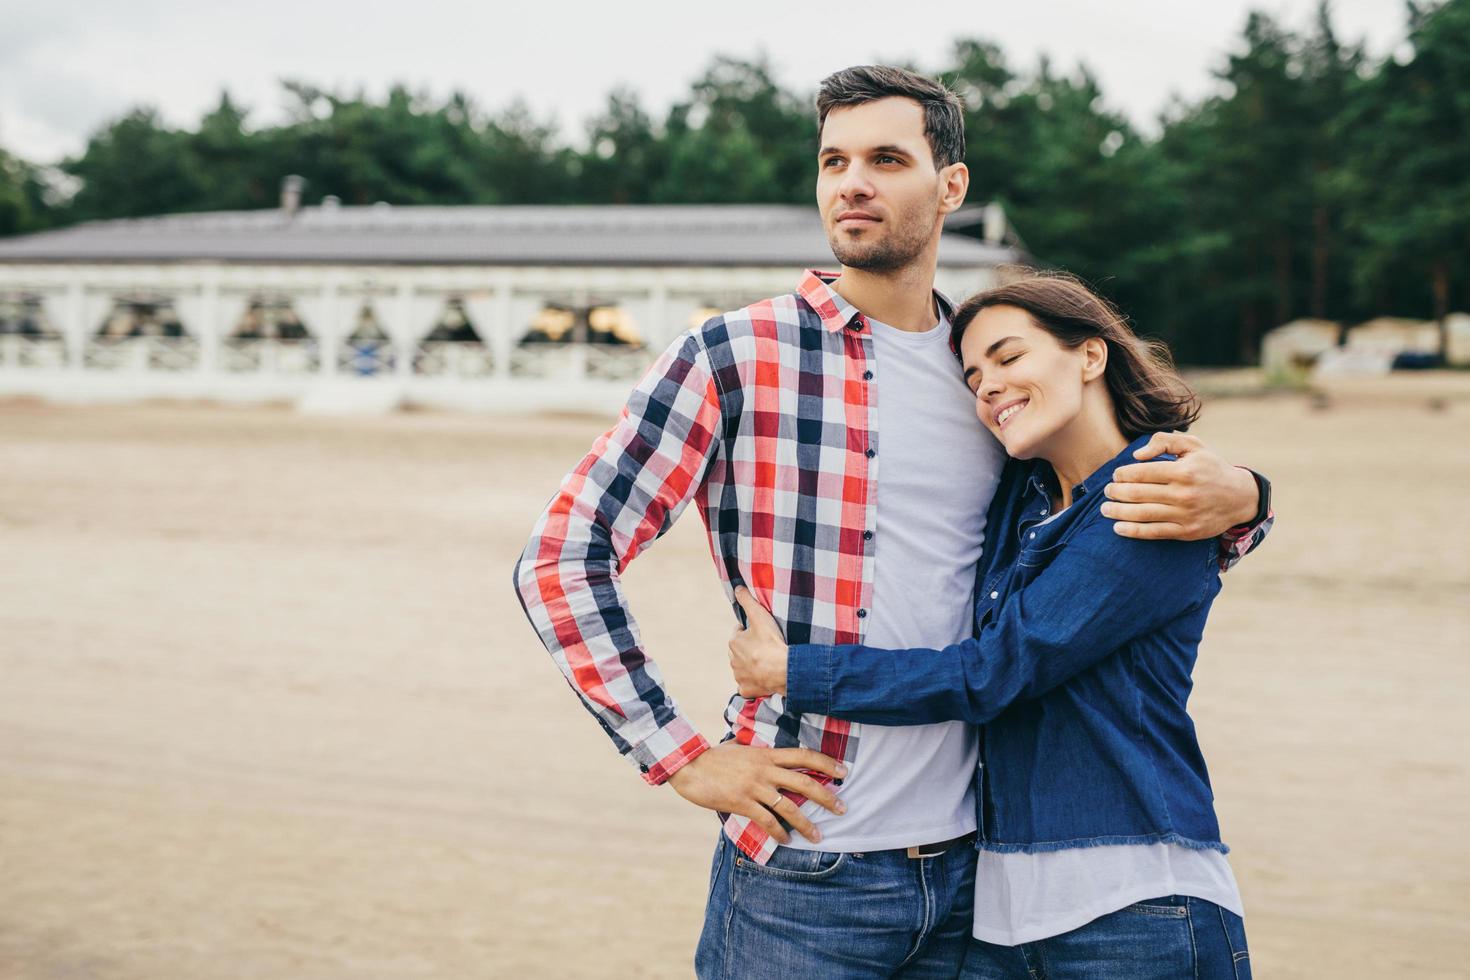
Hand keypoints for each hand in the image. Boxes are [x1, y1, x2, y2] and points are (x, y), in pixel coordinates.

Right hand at [666, 741, 846, 844]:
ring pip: (789, 806)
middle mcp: (765, 769)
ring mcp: (754, 786)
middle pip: (804, 781)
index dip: (826, 763)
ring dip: (806, 824)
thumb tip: (768, 757)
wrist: (689, 765)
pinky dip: (779, 833)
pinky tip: (786, 841)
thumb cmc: (713, 758)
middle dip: (826, 796)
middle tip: (842, 808)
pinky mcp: (742, 802)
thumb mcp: (740, 749)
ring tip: (818, 836)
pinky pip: (766, 820)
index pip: (804, 755)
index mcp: (766, 754)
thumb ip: (757, 754)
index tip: (843, 772)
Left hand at [729, 587, 790, 697]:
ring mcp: (739, 677)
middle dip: (749, 649)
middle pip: (740, 651)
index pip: (739, 632)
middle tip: (765, 647)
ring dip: (750, 665)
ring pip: (742, 668)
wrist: (783, 670)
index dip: (750, 631)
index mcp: (733, 642)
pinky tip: (762, 679)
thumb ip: (747, 601)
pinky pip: (746, 686)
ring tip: (766, 662)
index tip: (760, 632)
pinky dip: (752, 683)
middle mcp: (732, 660)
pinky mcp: (746, 690)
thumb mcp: (760, 616)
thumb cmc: (771, 642)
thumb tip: (737, 588)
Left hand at [1101, 432, 1258, 540]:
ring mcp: (1185, 514)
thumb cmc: (1210, 467)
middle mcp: (1184, 493)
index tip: (1115, 475)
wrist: (1240, 497)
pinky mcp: (1187, 532)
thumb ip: (1163, 441)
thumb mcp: (1193, 445)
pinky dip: (1133, 531)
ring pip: (1143, 514)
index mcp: (1183, 471)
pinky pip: (1154, 533)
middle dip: (1116, 493)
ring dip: (1119, 512)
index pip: (1143, 473)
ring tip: (1105, 509)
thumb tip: (1136, 455)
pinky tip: (1118, 528)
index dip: (1123, 474)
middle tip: (1106, 492)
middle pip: (1139, 494)